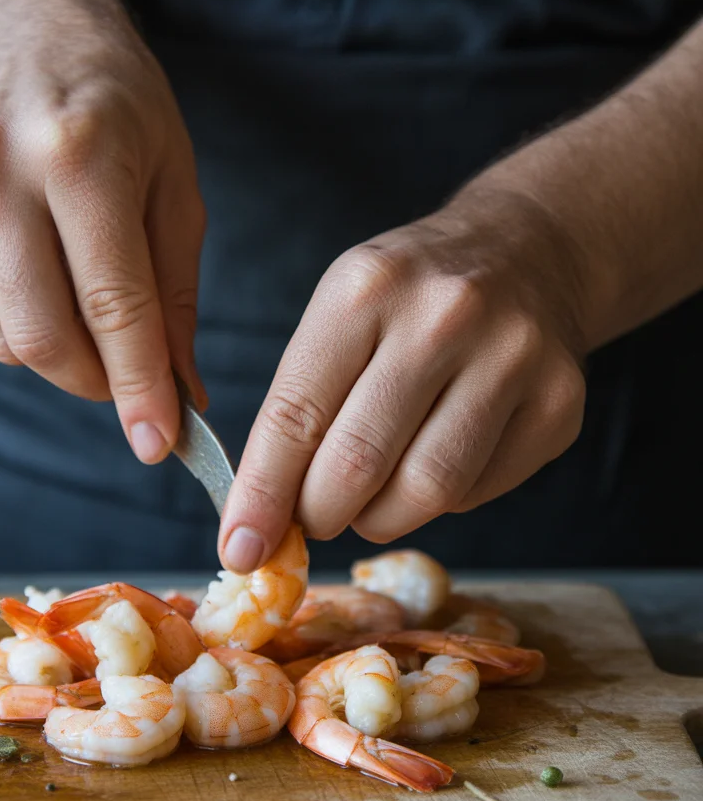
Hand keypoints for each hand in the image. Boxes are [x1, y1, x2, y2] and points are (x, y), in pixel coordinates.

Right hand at [0, 0, 205, 462]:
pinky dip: (20, 324)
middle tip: (132, 385)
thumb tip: (181, 395)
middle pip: (45, 336)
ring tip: (91, 304)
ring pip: (8, 340)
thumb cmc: (124, 117)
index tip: (160, 443)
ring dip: (62, 354)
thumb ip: (175, 297)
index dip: (138, 385)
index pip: (113, 302)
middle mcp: (1, 172)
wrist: (29, 42)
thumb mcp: (176, 190)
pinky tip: (43, 272)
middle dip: (98, 383)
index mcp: (81, 154)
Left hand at [218, 190, 588, 571]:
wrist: (529, 252)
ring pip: (426, 492)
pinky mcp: (560, 404)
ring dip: (379, 516)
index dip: (262, 495)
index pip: (297, 415)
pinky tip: (433, 458)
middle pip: (359, 464)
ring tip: (369, 494)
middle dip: (319, 513)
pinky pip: (477, 493)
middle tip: (311, 517)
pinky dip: (439, 501)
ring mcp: (513, 359)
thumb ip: (299, 408)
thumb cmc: (411, 297)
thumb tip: (258, 525)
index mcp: (366, 288)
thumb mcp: (341, 314)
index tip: (241, 548)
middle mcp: (444, 316)